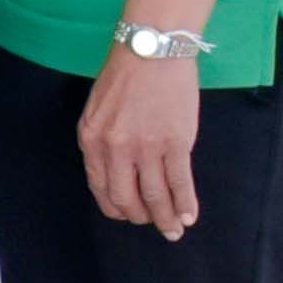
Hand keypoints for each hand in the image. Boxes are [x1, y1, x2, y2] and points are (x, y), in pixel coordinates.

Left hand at [79, 48, 202, 233]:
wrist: (152, 52)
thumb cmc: (124, 78)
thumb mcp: (97, 111)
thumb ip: (101, 142)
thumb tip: (113, 173)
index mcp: (92, 141)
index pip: (101, 188)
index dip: (115, 207)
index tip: (127, 216)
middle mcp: (116, 149)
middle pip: (127, 197)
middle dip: (141, 217)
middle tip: (154, 225)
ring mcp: (146, 147)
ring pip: (155, 195)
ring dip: (166, 217)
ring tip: (174, 229)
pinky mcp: (175, 143)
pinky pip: (179, 182)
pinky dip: (185, 203)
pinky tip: (189, 215)